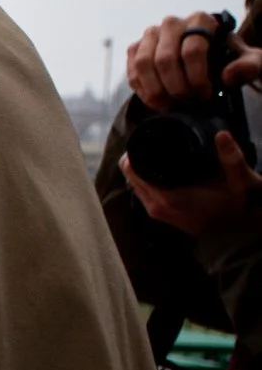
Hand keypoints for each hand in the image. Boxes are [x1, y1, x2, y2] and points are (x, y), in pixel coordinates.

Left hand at [125, 130, 261, 237]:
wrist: (238, 234)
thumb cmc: (237, 208)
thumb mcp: (239, 181)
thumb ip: (231, 158)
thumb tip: (222, 135)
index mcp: (167, 197)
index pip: (132, 170)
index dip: (134, 151)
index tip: (144, 139)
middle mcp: (156, 206)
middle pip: (131, 176)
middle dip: (138, 158)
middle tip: (152, 143)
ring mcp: (157, 213)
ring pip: (137, 186)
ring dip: (142, 171)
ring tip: (156, 155)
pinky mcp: (161, 216)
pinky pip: (144, 194)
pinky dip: (147, 182)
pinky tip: (161, 173)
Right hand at [127, 11, 259, 109]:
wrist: (210, 56)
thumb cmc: (230, 58)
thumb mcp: (251, 61)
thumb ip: (249, 66)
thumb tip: (227, 76)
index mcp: (201, 20)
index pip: (193, 50)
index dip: (197, 78)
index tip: (204, 96)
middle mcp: (172, 23)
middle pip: (165, 59)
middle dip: (175, 88)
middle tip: (186, 104)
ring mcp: (150, 34)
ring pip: (144, 64)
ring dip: (155, 90)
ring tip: (169, 106)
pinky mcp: (136, 48)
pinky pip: (132, 70)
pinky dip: (142, 90)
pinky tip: (156, 101)